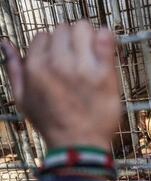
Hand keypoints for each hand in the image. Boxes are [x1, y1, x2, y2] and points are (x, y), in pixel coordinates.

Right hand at [1, 21, 120, 149]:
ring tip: (90, 53)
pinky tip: (104, 45)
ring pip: (84, 28)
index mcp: (36, 68)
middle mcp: (58, 64)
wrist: (79, 145)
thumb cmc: (52, 124)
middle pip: (65, 28)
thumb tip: (5, 44)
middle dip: (70, 39)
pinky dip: (105, 38)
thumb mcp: (23, 100)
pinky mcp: (104, 74)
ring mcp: (82, 68)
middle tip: (77, 55)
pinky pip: (105, 40)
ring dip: (87, 37)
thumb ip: (14, 69)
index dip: (53, 45)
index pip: (44, 35)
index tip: (61, 56)